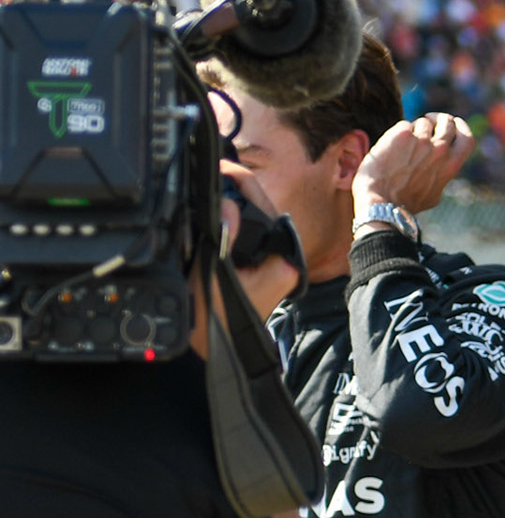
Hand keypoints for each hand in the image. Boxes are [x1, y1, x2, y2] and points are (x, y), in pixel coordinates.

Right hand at [219, 160, 300, 316]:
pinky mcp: (259, 262)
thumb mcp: (215, 275)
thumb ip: (224, 238)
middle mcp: (282, 257)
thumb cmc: (218, 320)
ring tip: (209, 181)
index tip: (222, 169)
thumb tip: (228, 205)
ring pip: (252, 218)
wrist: (219, 348)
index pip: (265, 207)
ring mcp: (272, 259)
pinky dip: (228, 217)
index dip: (242, 183)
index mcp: (282, 259)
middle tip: (210, 170)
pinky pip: (245, 230)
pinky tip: (211, 206)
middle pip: (259, 208)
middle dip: (235, 187)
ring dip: (231, 201)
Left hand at [353, 113, 473, 217]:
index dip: (461, 126)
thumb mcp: (435, 194)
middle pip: (447, 122)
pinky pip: (404, 125)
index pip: (467, 138)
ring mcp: (420, 141)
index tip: (454, 122)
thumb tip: (444, 166)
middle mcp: (439, 150)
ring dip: (415, 129)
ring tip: (403, 147)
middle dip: (439, 120)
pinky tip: (392, 149)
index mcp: (451, 165)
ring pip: (423, 122)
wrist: (382, 201)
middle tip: (428, 123)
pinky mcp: (401, 134)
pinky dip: (399, 133)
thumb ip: (442, 176)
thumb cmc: (407, 202)